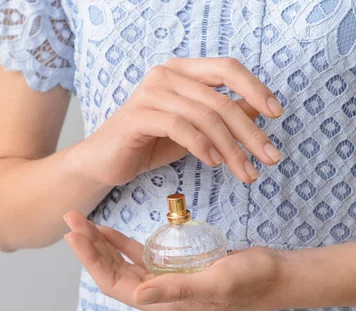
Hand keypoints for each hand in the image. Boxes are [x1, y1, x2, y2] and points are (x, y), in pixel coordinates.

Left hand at [63, 210, 294, 310]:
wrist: (275, 276)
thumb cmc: (250, 280)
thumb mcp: (214, 281)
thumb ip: (175, 289)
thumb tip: (137, 293)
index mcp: (161, 304)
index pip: (113, 282)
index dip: (91, 259)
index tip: (74, 234)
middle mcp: (157, 295)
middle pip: (111, 272)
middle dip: (88, 247)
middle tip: (71, 219)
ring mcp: (163, 282)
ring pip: (121, 263)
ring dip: (100, 244)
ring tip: (82, 222)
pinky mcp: (173, 269)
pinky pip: (138, 257)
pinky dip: (121, 244)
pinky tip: (108, 231)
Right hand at [72, 57, 284, 185]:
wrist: (104, 161)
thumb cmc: (149, 143)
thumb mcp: (195, 130)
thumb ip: (222, 117)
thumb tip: (258, 110)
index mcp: (181, 71)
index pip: (227, 68)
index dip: (255, 88)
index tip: (276, 114)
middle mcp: (165, 75)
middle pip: (220, 99)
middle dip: (250, 132)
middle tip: (270, 158)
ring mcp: (149, 93)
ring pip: (204, 116)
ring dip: (231, 148)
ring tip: (246, 172)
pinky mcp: (137, 116)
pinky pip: (179, 127)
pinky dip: (201, 146)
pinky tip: (213, 163)